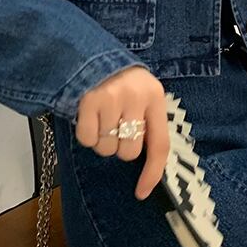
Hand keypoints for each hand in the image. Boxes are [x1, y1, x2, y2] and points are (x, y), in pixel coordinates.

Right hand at [75, 65, 169, 199]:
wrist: (89, 54)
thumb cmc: (120, 82)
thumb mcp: (143, 95)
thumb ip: (148, 124)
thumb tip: (148, 167)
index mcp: (155, 98)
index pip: (160, 145)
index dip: (152, 173)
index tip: (142, 192)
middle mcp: (136, 97)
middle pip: (129, 152)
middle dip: (120, 147)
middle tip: (115, 127)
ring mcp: (111, 98)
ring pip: (106, 149)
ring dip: (102, 141)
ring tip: (102, 118)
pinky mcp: (88, 100)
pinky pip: (87, 139)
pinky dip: (86, 134)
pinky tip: (89, 116)